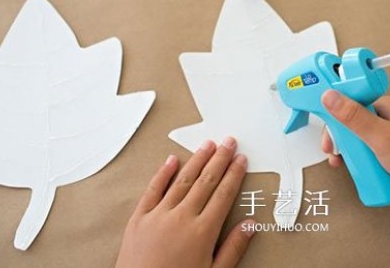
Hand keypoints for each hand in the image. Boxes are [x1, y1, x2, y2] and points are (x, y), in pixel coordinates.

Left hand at [116, 137, 254, 267]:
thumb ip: (233, 248)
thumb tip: (250, 225)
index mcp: (203, 232)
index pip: (224, 194)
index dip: (234, 174)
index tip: (241, 160)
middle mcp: (182, 218)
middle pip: (206, 181)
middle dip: (220, 159)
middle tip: (229, 142)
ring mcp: (158, 216)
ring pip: (182, 180)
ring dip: (197, 160)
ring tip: (208, 145)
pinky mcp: (139, 219)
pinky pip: (153, 190)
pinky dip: (163, 173)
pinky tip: (172, 160)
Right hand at [320, 90, 389, 206]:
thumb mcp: (380, 135)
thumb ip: (354, 116)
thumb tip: (331, 97)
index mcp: (383, 105)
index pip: (349, 102)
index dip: (334, 115)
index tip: (328, 129)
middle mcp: (384, 119)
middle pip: (349, 125)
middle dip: (340, 141)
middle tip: (336, 151)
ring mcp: (385, 138)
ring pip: (356, 142)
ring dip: (348, 154)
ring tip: (347, 163)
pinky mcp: (386, 154)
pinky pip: (365, 155)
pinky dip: (359, 163)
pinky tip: (360, 170)